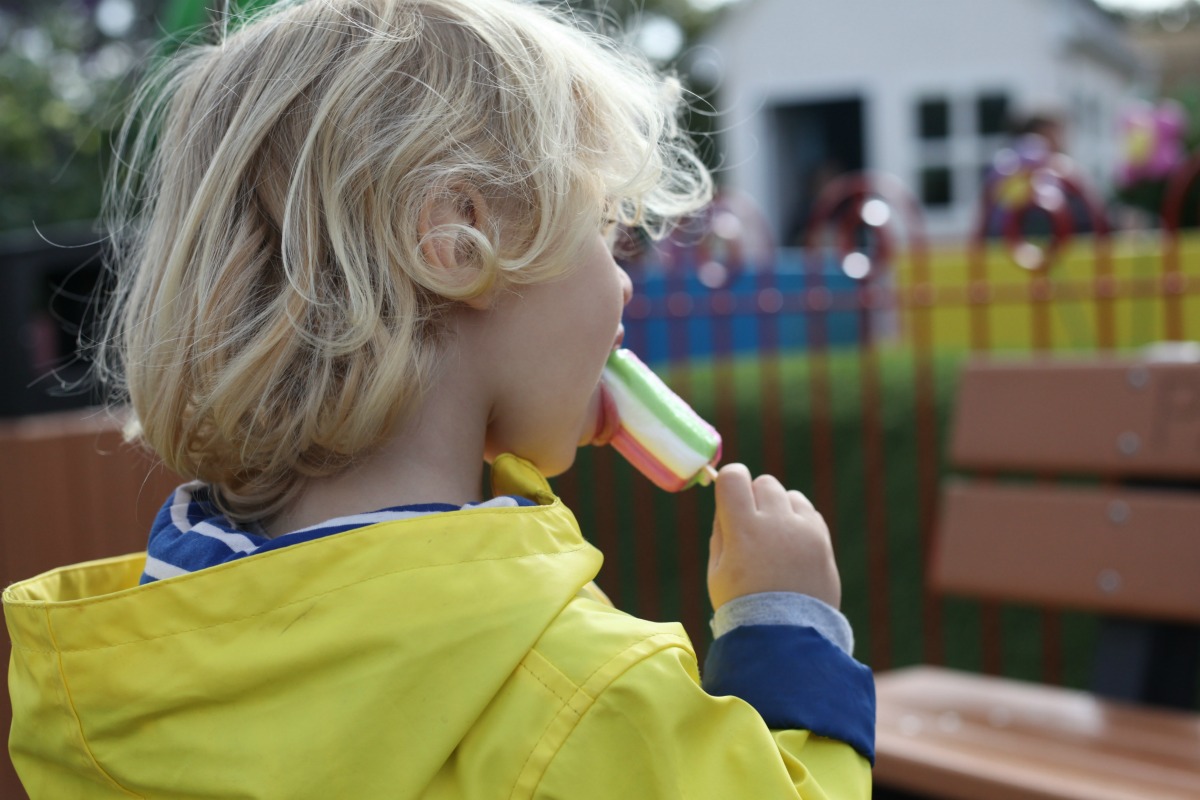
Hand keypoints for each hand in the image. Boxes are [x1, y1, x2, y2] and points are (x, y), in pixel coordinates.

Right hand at [707, 463, 840, 610]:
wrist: (786, 635)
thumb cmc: (743, 604)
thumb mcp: (716, 570)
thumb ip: (721, 532)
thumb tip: (727, 506)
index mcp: (743, 529)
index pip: (734, 477)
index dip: (730, 481)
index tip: (730, 495)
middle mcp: (776, 522)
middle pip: (764, 482)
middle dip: (755, 498)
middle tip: (752, 526)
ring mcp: (803, 530)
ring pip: (788, 495)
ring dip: (779, 508)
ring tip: (775, 540)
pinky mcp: (822, 539)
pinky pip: (808, 511)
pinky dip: (798, 521)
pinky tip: (791, 545)